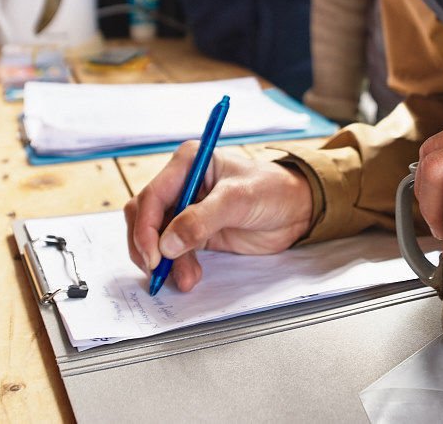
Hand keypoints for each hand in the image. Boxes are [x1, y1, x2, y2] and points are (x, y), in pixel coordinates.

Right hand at [124, 144, 313, 291]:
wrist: (298, 210)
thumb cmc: (274, 190)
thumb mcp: (239, 200)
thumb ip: (201, 220)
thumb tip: (167, 244)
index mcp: (188, 162)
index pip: (152, 195)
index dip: (146, 227)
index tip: (154, 255)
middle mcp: (181, 183)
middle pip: (144, 216)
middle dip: (148, 246)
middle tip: (158, 271)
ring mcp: (186, 209)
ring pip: (155, 238)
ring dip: (164, 262)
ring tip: (185, 279)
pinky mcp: (194, 232)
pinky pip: (172, 251)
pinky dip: (176, 267)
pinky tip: (188, 277)